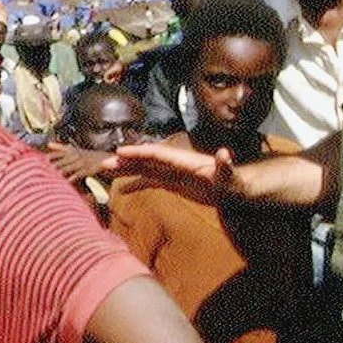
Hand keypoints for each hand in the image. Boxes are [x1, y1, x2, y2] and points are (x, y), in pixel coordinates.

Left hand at [46, 142, 113, 182]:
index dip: (51, 155)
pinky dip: (72, 177)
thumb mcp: (72, 149)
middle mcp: (75, 156)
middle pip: (63, 160)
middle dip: (55, 164)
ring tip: (54, 175)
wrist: (101, 158)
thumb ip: (60, 147)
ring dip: (62, 171)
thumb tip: (48, 144)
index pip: (59, 152)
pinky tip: (67, 181)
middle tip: (45, 168)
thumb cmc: (83, 154)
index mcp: (71, 151)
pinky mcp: (86, 170)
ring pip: (70, 167)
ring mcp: (81, 163)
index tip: (42, 159)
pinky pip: (78, 174)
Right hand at [114, 142, 241, 202]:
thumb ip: (226, 168)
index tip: (120, 152)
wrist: (239, 190)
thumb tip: (224, 154)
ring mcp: (174, 173)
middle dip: (125, 160)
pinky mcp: (174, 183)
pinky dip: (135, 184)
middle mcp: (176, 163)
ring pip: (144, 168)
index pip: (158, 153)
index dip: (140, 152)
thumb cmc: (236, 185)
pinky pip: (151, 181)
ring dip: (125, 169)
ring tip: (104, 171)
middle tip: (102, 164)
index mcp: (186, 161)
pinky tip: (121, 191)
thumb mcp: (231, 179)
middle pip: (146, 159)